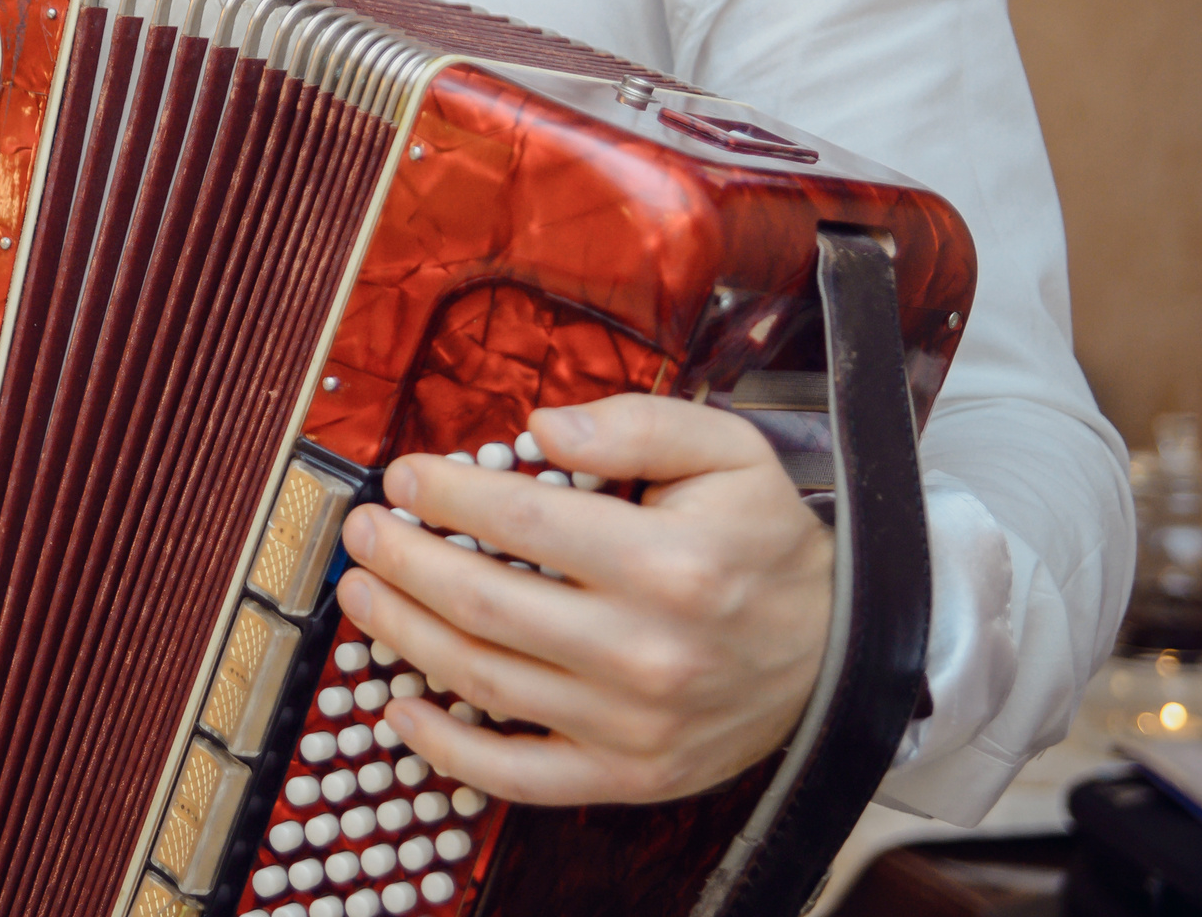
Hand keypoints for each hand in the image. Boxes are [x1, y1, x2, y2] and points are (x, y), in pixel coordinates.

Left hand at [333, 395, 832, 805]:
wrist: (838, 652)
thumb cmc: (765, 544)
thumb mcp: (727, 452)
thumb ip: (635, 425)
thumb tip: (542, 427)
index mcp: (669, 564)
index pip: (523, 524)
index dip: (446, 495)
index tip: (404, 476)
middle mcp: (647, 651)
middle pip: (485, 604)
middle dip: (403, 561)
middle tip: (363, 531)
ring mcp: (633, 724)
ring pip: (485, 681)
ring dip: (404, 635)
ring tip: (363, 593)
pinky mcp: (628, 774)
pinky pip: (517, 776)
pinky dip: (447, 749)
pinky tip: (401, 707)